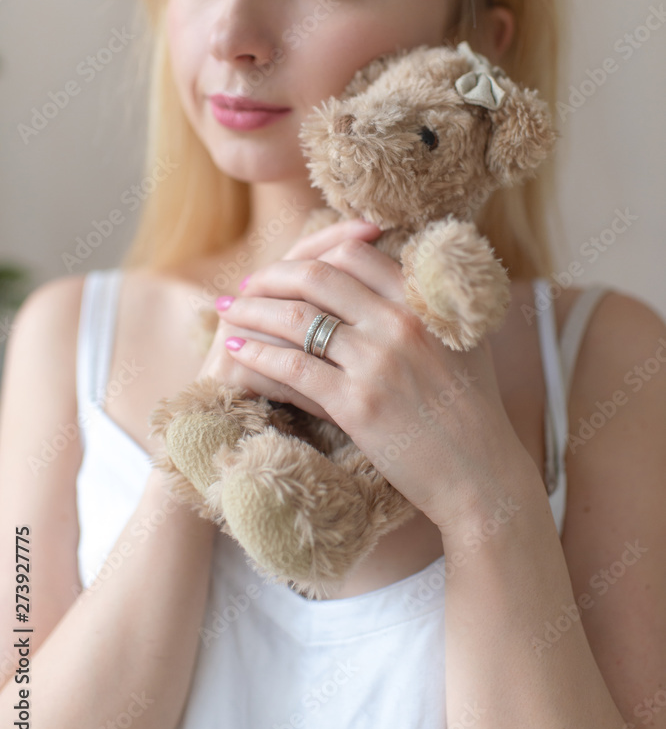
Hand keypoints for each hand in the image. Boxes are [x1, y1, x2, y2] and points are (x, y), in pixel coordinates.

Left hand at [216, 231, 534, 537]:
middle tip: (247, 285)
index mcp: (424, 302)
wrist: (481, 475)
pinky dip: (257, 355)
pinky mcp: (357, 404)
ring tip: (227, 312)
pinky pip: (293, 368)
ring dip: (253, 311)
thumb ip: (430, 303)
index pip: (355, 254)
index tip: (287, 267)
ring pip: (297, 319)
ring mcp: (377, 363)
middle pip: (318, 277)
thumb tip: (402, 267)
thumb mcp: (465, 341)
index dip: (312, 254)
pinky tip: (235, 352)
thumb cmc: (473, 410)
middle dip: (272, 276)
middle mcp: (400, 323)